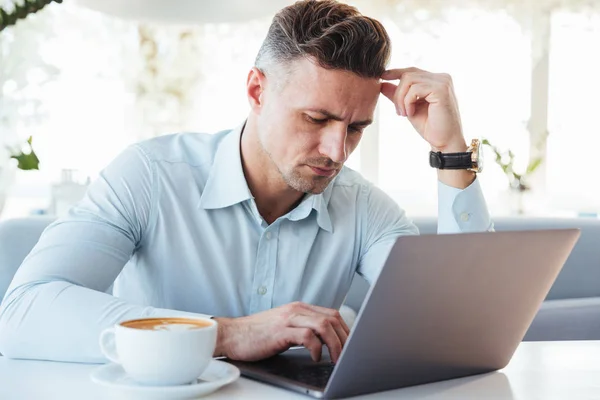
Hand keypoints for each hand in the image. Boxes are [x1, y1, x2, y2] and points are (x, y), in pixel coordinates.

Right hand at [213, 302, 349, 362]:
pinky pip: (307, 336)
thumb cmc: (257, 335)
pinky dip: (316, 348)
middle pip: (332, 319)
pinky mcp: (281, 331)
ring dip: (335, 345)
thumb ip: (303, 329)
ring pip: (323, 326)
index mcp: (299, 308)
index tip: (351, 345)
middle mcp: (296, 310)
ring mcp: (288, 319)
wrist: (232, 335)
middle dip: (345, 339)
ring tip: (336, 359)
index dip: (346, 330)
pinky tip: (315, 357)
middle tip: (348, 356)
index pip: (332, 314)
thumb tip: (325, 342)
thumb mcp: (285, 327)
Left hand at [380, 67, 466, 152]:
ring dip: (401, 99)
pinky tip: (411, 113)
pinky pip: (414, 89)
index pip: (412, 71)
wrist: (444, 142)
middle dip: (398, 94)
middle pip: (408, 75)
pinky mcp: (441, 89)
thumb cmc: (430, 126)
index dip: (395, 72)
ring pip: (408, 80)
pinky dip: (408, 102)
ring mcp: (442, 82)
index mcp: (436, 80)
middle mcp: (441, 78)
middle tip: (399, 112)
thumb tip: (382, 83)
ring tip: (404, 113)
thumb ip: (398, 95)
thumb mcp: (409, 107)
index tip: (382, 76)